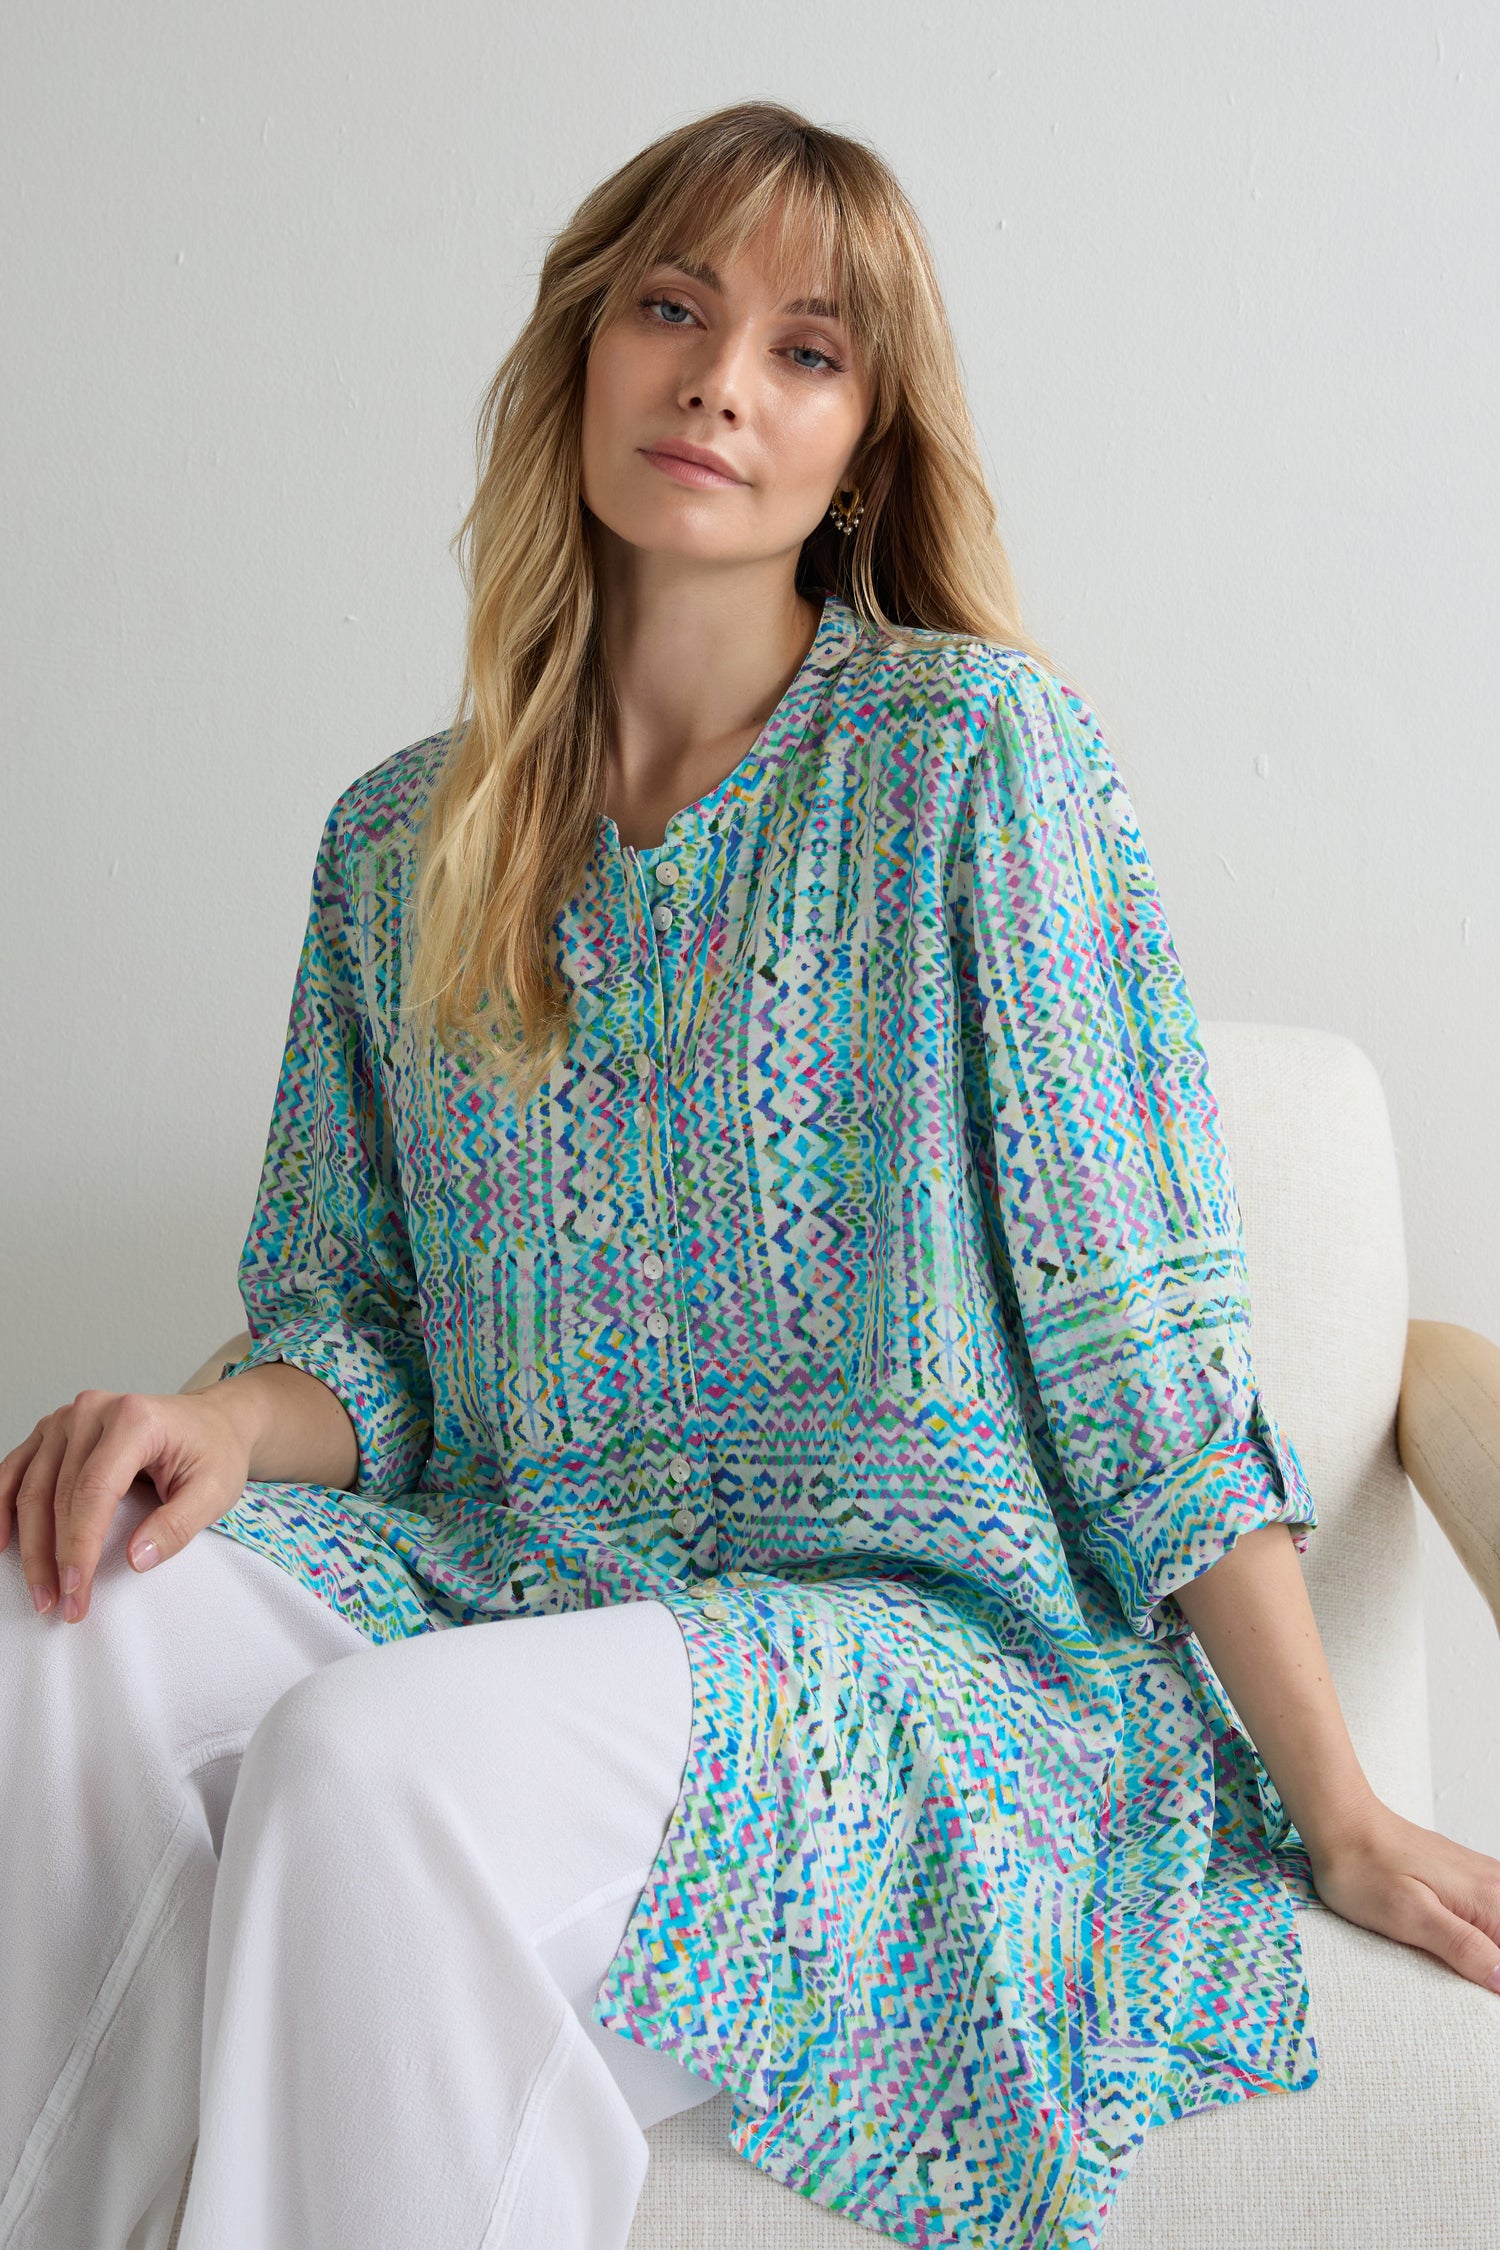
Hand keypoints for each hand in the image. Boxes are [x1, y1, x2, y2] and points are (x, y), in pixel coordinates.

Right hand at [0, 1386, 257, 1622]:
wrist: (213, 1422)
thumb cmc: (214, 1452)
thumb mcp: (215, 1491)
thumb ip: (178, 1525)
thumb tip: (135, 1560)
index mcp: (134, 1419)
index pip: (94, 1491)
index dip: (80, 1546)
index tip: (77, 1591)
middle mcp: (93, 1411)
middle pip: (56, 1493)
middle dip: (54, 1557)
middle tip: (60, 1605)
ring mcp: (67, 1418)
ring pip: (30, 1487)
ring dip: (28, 1544)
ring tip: (41, 1591)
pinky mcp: (53, 1430)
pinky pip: (16, 1469)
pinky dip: (2, 1507)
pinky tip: (3, 1542)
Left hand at [1308, 1800, 1499, 1994]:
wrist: (1341, 1823)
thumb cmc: (1364, 1868)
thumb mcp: (1409, 1916)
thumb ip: (1464, 1947)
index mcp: (1488, 1899)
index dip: (1494, 1982)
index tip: (1470, 1984)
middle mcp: (1494, 1885)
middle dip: (1490, 1968)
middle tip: (1447, 1967)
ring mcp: (1481, 1880)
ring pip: (1498, 1932)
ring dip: (1484, 1954)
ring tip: (1442, 1956)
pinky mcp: (1466, 1880)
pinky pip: (1488, 1915)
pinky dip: (1478, 1937)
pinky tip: (1453, 1944)